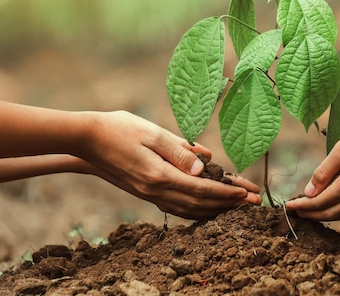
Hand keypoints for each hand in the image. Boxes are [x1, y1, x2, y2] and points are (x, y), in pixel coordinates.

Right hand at [78, 110, 260, 218]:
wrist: (87, 139)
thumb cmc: (120, 128)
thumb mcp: (152, 133)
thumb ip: (180, 151)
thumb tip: (205, 166)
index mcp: (159, 175)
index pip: (201, 190)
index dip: (227, 193)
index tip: (247, 193)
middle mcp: (154, 190)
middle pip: (199, 205)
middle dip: (228, 205)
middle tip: (252, 203)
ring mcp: (148, 194)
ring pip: (188, 210)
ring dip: (215, 210)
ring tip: (236, 206)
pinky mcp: (144, 192)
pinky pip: (176, 208)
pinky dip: (196, 210)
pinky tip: (206, 206)